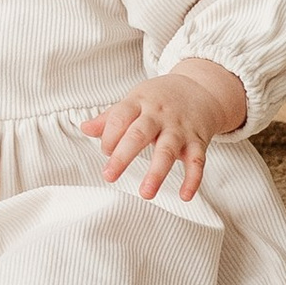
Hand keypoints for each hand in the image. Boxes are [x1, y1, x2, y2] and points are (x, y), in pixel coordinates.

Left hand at [87, 60, 246, 202]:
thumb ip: (110, 118)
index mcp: (140, 103)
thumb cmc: (160, 98)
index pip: (120, 117)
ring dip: (156, 173)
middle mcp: (159, 115)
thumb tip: (84, 128)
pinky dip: (193, 179)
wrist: (201, 88)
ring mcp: (179, 129)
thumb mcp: (134, 101)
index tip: (105, 151)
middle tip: (109, 176)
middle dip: (123, 156)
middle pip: (139, 134)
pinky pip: (197, 161)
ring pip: (168, 150)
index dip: (109, 134)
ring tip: (145, 193)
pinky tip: (184, 196)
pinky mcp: (197, 141)